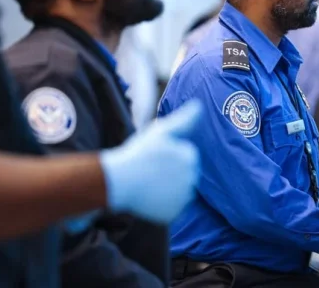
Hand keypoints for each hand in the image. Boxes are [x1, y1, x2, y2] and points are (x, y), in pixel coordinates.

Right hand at [99, 100, 201, 223]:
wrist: (117, 181)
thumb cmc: (138, 153)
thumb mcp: (161, 130)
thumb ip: (185, 119)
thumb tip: (201, 106)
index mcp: (191, 156)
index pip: (187, 157)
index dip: (170, 156)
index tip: (155, 156)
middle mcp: (192, 177)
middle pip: (186, 175)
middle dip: (172, 172)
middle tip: (151, 170)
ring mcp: (184, 197)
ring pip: (180, 191)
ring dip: (169, 188)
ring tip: (149, 183)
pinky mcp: (174, 213)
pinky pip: (173, 207)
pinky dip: (164, 204)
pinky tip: (150, 197)